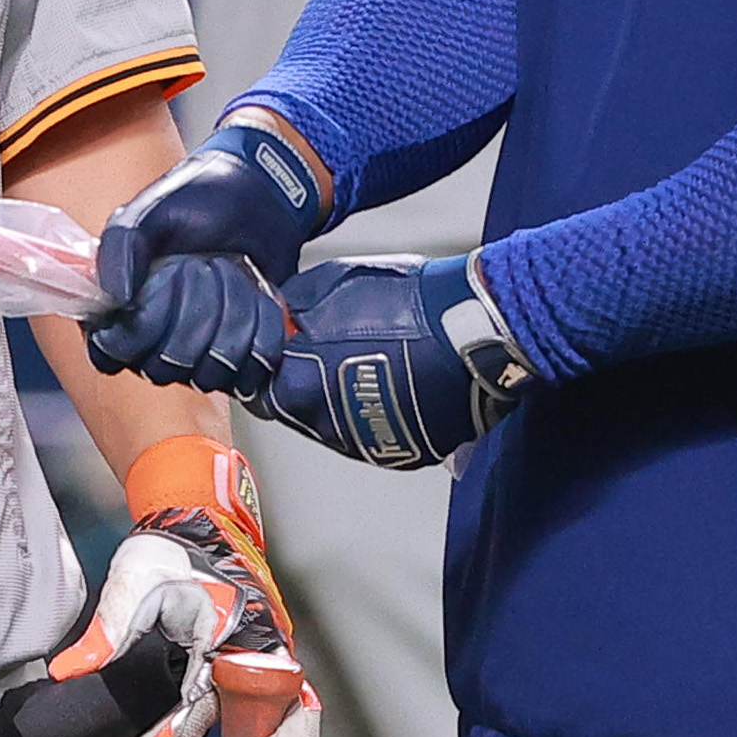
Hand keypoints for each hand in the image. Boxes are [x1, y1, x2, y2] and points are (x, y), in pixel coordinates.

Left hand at [43, 435, 319, 736]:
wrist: (202, 520)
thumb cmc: (173, 549)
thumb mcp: (133, 582)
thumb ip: (105, 632)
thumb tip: (66, 674)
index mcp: (234, 628)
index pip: (209, 697)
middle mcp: (263, 649)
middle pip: (274, 725)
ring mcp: (266, 661)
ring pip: (274, 730)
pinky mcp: (256, 670)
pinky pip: (263, 720)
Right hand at [84, 119, 328, 396]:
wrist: (259, 197)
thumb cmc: (197, 201)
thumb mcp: (151, 212)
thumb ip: (121, 248)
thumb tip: (116, 298)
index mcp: (117, 310)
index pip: (112, 355)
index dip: (139, 326)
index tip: (163, 279)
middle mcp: (153, 342)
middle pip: (164, 367)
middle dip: (193, 311)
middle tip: (204, 265)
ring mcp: (199, 355)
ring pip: (209, 374)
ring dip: (230, 319)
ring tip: (233, 274)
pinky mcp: (241, 358)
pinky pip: (250, 374)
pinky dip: (261, 333)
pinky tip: (259, 296)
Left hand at [251, 255, 533, 470]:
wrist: (477, 328)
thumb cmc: (407, 303)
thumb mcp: (333, 283)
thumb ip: (296, 305)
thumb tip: (280, 312)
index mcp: (299, 386)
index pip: (260, 392)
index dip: (273, 369)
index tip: (286, 356)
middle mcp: (327, 426)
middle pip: (298, 414)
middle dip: (306, 385)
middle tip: (332, 356)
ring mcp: (368, 444)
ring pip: (337, 429)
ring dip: (342, 404)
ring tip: (372, 367)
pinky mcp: (406, 454)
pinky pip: (379, 438)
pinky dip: (381, 417)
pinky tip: (398, 387)